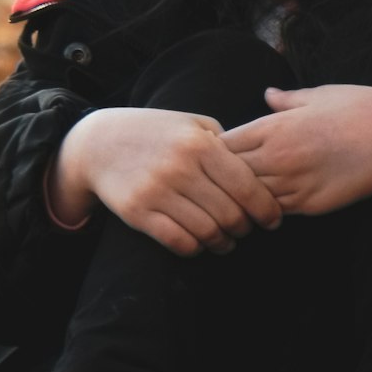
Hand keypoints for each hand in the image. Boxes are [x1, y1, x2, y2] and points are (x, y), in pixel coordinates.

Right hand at [47, 107, 281, 256]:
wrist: (98, 143)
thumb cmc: (155, 132)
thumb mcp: (191, 123)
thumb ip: (225, 142)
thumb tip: (259, 169)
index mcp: (200, 144)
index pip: (247, 186)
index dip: (266, 209)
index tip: (273, 220)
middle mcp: (180, 167)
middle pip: (230, 214)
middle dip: (244, 228)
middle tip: (246, 230)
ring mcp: (157, 191)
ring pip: (207, 232)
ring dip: (222, 243)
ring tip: (225, 241)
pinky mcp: (137, 212)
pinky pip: (178, 242)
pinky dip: (195, 248)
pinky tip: (199, 243)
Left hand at [222, 84, 371, 215]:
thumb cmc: (359, 108)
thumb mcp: (319, 96)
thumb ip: (287, 100)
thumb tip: (267, 94)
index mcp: (274, 127)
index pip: (222, 146)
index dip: (215, 151)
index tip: (217, 154)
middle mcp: (277, 157)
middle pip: (228, 176)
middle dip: (221, 178)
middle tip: (221, 181)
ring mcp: (293, 183)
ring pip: (248, 199)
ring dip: (243, 198)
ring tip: (240, 198)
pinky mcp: (311, 204)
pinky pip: (276, 211)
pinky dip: (268, 209)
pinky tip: (268, 206)